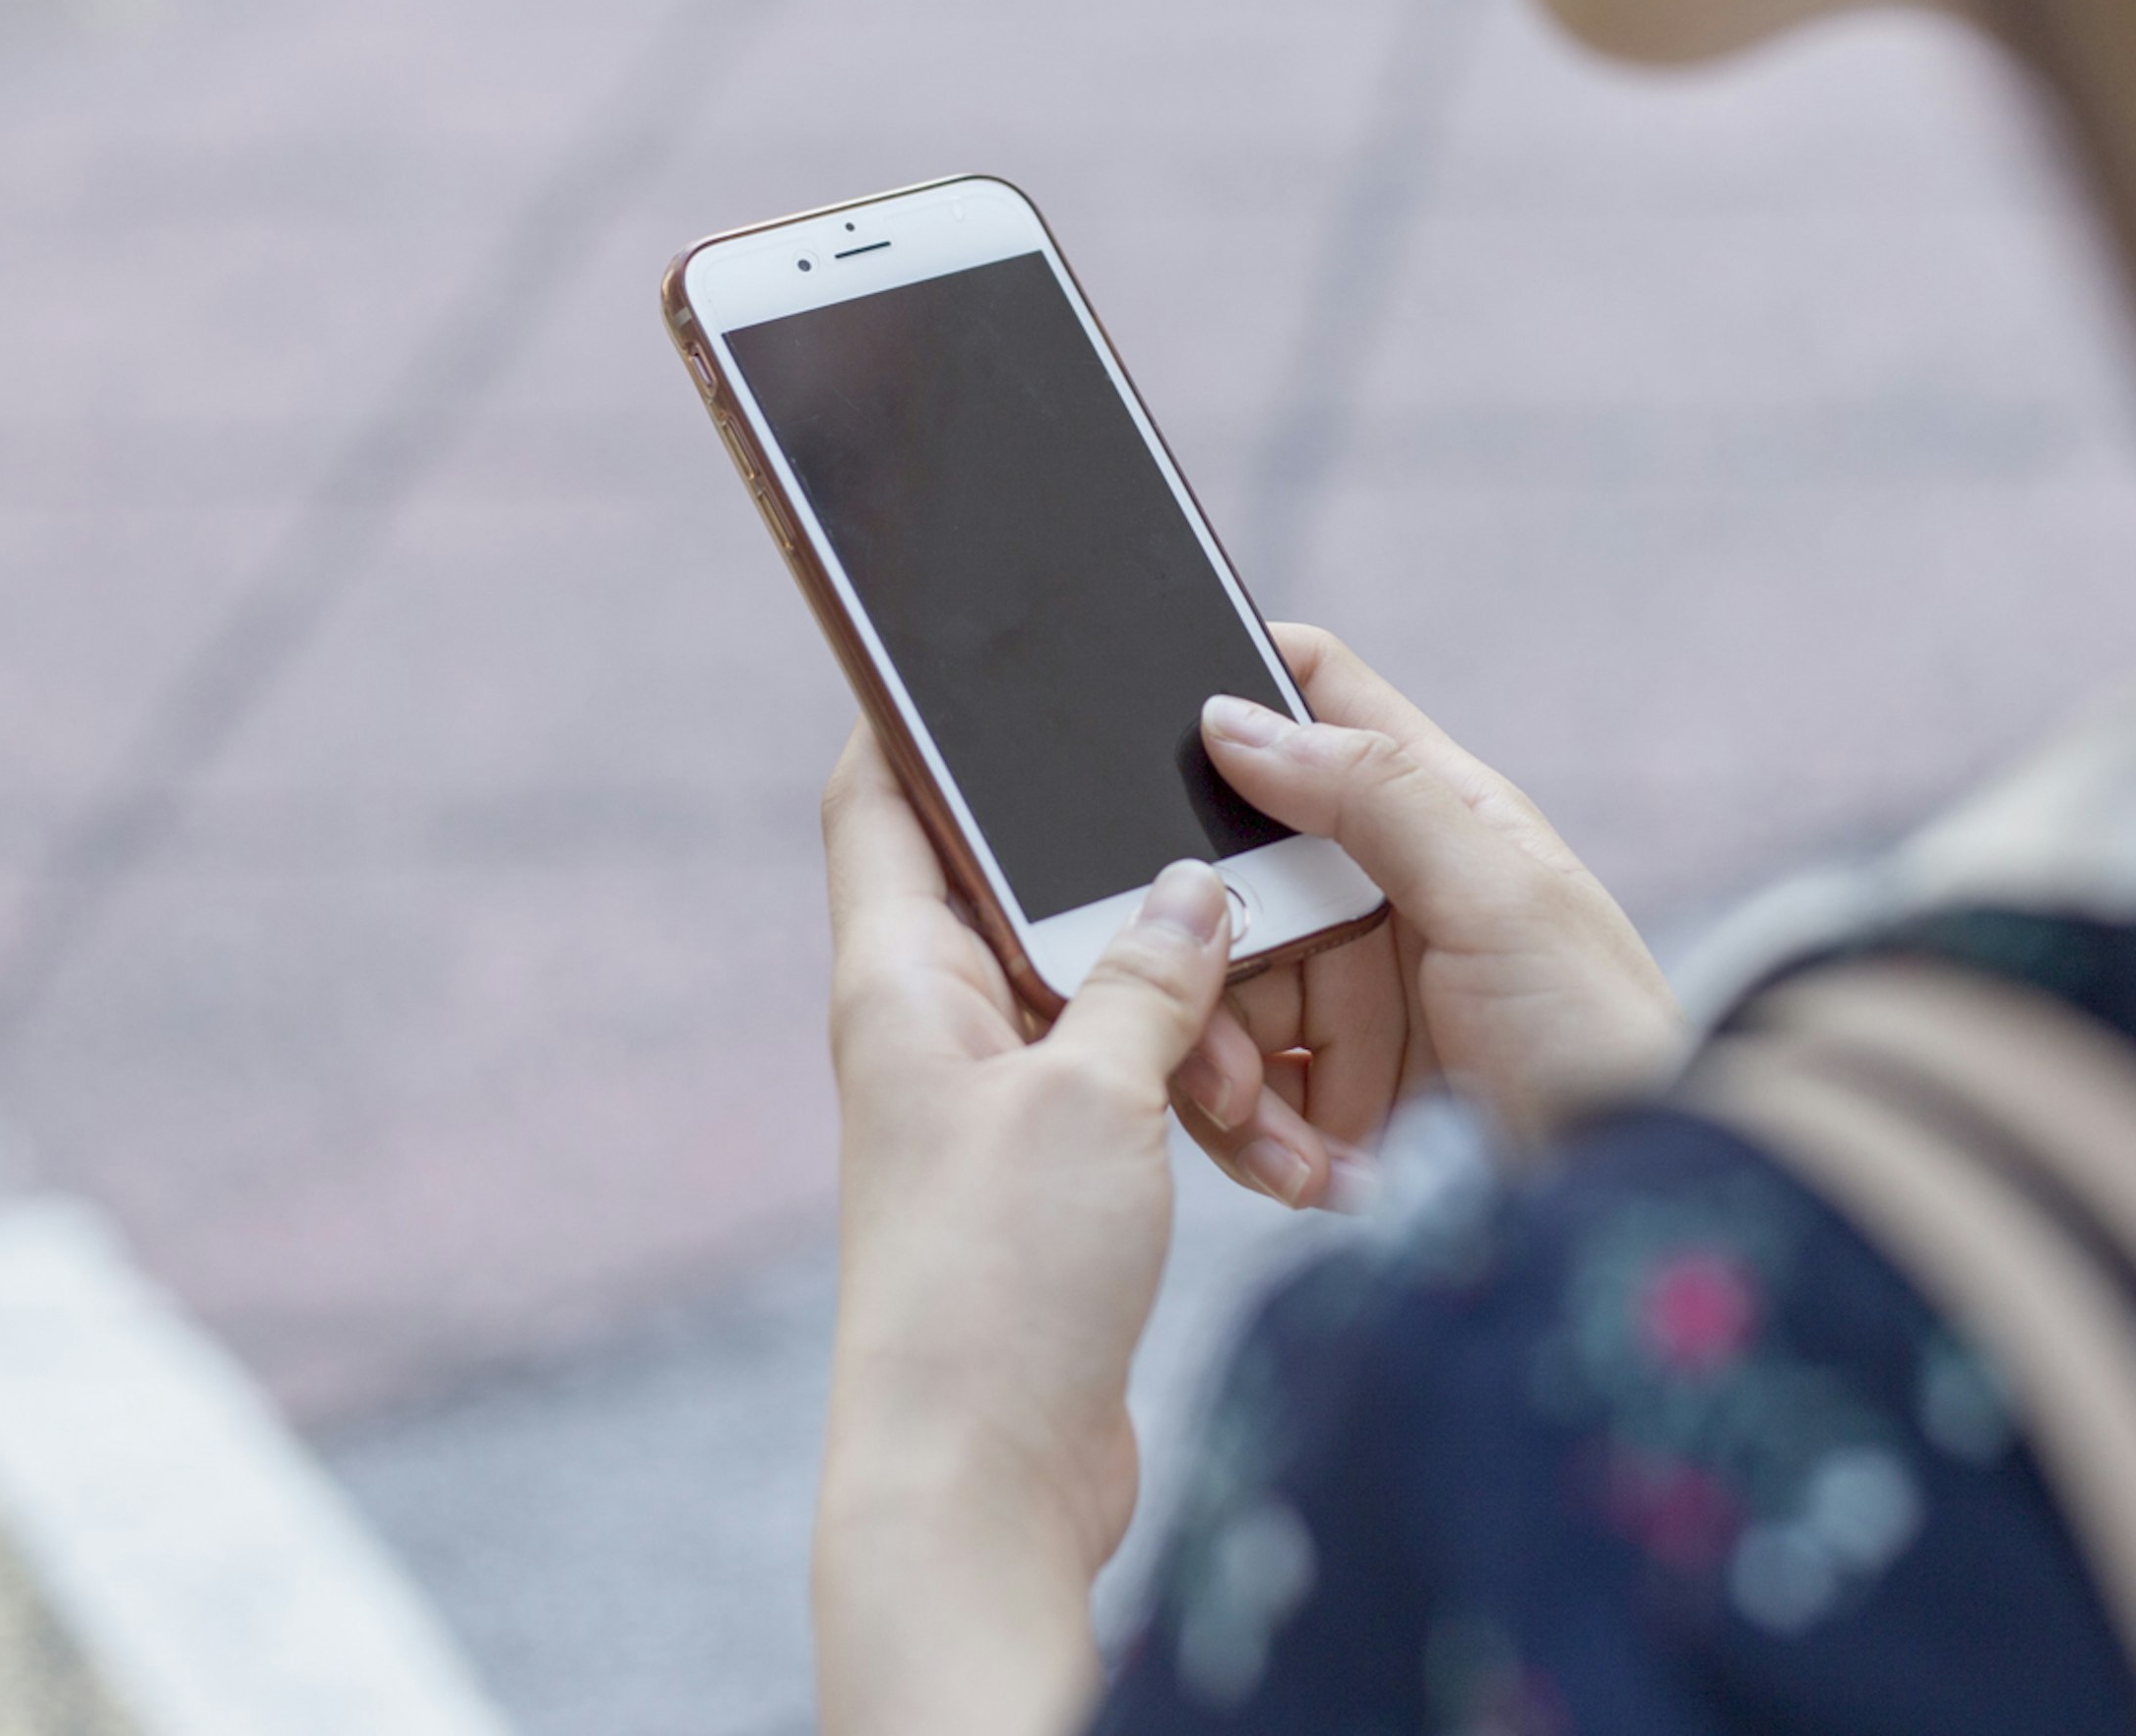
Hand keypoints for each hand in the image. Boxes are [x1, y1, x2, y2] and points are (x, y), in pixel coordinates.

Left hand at [814, 721, 1233, 1735]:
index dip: (921, 717)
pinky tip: (1255, 1118)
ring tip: (1244, 1058)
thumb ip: (1150, 978)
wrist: (981, 1483)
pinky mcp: (1045, 1176)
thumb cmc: (997, 1283)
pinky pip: (1127, 1082)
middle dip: (1129, 889)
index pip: (881, 798)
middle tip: (1215, 882)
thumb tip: (1188, 891)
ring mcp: (986, 1104)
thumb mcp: (1093, 1096)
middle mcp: (930, 1029)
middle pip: (1020, 891)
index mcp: (899, 980)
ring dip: (1182, 1009)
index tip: (987, 652)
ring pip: (1096, 992)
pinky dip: (1191, 1086)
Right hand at [1170, 624, 1681, 1204]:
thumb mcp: (1502, 898)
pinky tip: (1311, 1171)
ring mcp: (1352, 995)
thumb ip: (1375, 797)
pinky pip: (1242, 1092)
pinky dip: (1254, 1136)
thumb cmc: (1606, 1044)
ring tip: (1273, 1131)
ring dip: (1223, 1066)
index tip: (1161, 731)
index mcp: (1431, 811)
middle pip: (1230, 875)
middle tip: (1206, 1023)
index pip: (1318, 700)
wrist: (1624, 1222)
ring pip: (1218, 992)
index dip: (1239, 688)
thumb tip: (1235, 719)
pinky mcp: (1335, 1094)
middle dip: (1201, 952)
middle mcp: (1380, 892)